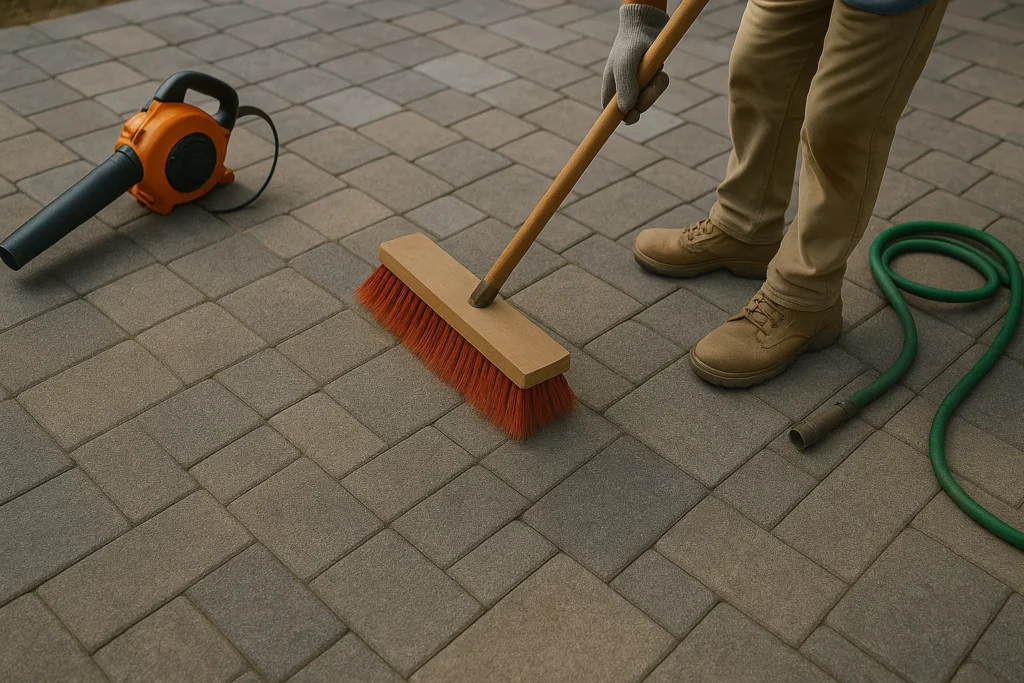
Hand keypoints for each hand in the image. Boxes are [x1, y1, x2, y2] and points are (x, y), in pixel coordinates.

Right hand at [601, 2, 670, 124]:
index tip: (632, 117)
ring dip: (655, 89)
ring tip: (656, 71)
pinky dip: (661, 81)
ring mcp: (638, 84)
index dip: (622, 117)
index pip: (613, 113)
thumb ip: (625, 88)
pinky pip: (658, 88)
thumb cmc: (630, 44)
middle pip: (635, 110)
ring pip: (649, 99)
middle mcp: (623, 88)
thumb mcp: (625, 65)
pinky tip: (659, 68)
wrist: (646, 24)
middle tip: (650, 87)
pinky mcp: (650, 77)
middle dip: (645, 100)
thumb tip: (626, 112)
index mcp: (611, 89)